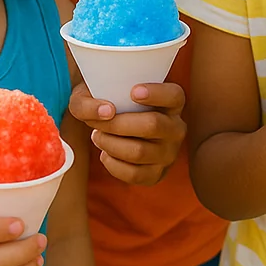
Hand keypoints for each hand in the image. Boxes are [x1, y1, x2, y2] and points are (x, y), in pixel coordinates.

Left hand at [68, 82, 186, 184]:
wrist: (118, 129)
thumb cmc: (110, 104)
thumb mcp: (95, 94)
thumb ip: (89, 99)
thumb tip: (104, 112)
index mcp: (173, 102)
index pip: (174, 96)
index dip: (156, 93)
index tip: (133, 92)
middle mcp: (176, 128)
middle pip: (152, 125)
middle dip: (118, 124)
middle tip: (97, 123)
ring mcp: (169, 153)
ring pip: (139, 151)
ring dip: (111, 144)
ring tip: (98, 136)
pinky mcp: (157, 174)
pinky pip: (134, 174)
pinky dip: (113, 164)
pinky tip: (105, 153)